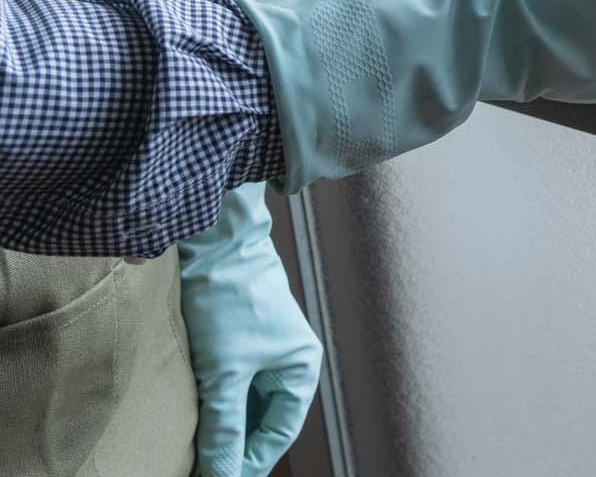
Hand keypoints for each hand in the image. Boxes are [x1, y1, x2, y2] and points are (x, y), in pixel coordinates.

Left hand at [176, 184, 322, 476]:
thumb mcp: (225, 370)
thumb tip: (222, 473)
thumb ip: (225, 426)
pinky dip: (212, 406)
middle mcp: (286, 363)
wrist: (215, 245)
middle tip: (202, 469)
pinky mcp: (236, 343)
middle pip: (261, 422)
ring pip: (242, 406)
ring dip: (220, 427)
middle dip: (233, 448)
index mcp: (300, 370)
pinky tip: (191, 419)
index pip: (277, 434)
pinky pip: (228, 387)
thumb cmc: (231, 300)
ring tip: (193, 452)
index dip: (249, 462)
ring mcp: (261, 352)